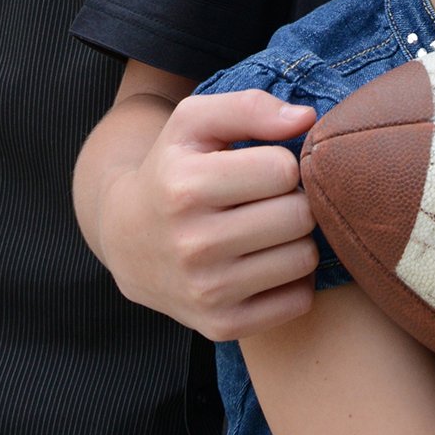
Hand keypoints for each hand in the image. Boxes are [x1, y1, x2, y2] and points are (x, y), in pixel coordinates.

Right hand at [99, 88, 319, 339]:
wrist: (127, 238)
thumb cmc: (174, 168)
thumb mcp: (194, 122)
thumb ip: (250, 107)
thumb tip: (307, 119)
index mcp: (185, 188)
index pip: (283, 169)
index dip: (282, 162)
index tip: (262, 166)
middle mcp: (193, 245)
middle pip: (299, 215)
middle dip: (294, 200)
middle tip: (269, 199)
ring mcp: (206, 293)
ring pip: (304, 258)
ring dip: (296, 238)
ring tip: (267, 228)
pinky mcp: (221, 327)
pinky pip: (299, 301)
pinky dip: (293, 279)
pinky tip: (266, 261)